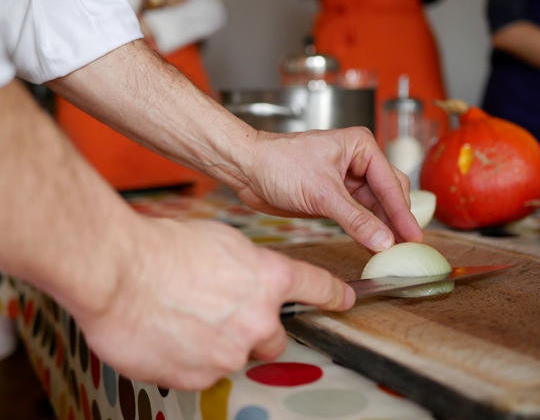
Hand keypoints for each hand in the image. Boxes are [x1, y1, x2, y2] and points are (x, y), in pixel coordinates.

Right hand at [75, 217, 353, 389]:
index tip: (343, 300)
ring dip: (221, 344)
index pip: (316, 287)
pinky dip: (193, 360)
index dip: (333, 294)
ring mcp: (232, 352)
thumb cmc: (164, 248)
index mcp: (269, 278)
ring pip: (239, 356)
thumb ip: (247, 266)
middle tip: (225, 315)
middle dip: (257, 330)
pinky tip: (172, 336)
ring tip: (187, 320)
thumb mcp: (221, 240)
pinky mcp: (202, 376)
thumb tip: (249, 280)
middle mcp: (259, 319)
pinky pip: (206, 373)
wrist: (119, 273)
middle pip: (276, 338)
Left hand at [235, 127, 423, 251]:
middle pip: (388, 194)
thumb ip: (355, 219)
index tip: (413, 236)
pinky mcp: (333, 197)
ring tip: (393, 250)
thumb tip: (383, 240)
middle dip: (396, 220)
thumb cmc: (277, 162)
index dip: (402, 213)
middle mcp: (357, 161)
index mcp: (360, 147)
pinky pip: (357, 216)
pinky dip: (365, 230)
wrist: (246, 169)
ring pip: (374, 207)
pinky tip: (373, 244)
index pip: (390, 183)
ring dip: (382, 227)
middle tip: (406, 246)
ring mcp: (346, 180)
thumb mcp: (321, 193)